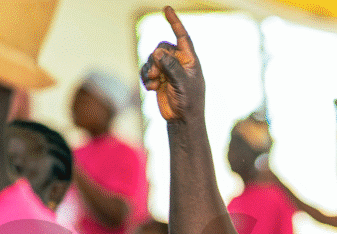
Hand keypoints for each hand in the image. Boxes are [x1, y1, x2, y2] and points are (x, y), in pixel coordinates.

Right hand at [140, 7, 203, 121]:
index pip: (182, 36)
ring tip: (154, 83)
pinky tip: (151, 88)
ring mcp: (168, 69)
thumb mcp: (183, 84)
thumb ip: (171, 67)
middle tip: (157, 74)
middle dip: (156, 59)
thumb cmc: (189, 102)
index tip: (167, 9)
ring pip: (152, 58)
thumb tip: (158, 53)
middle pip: (162, 47)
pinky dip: (146, 77)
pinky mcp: (159, 78)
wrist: (182, 119)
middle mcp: (179, 62)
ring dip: (150, 70)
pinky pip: (146, 69)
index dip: (175, 23)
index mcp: (190, 60)